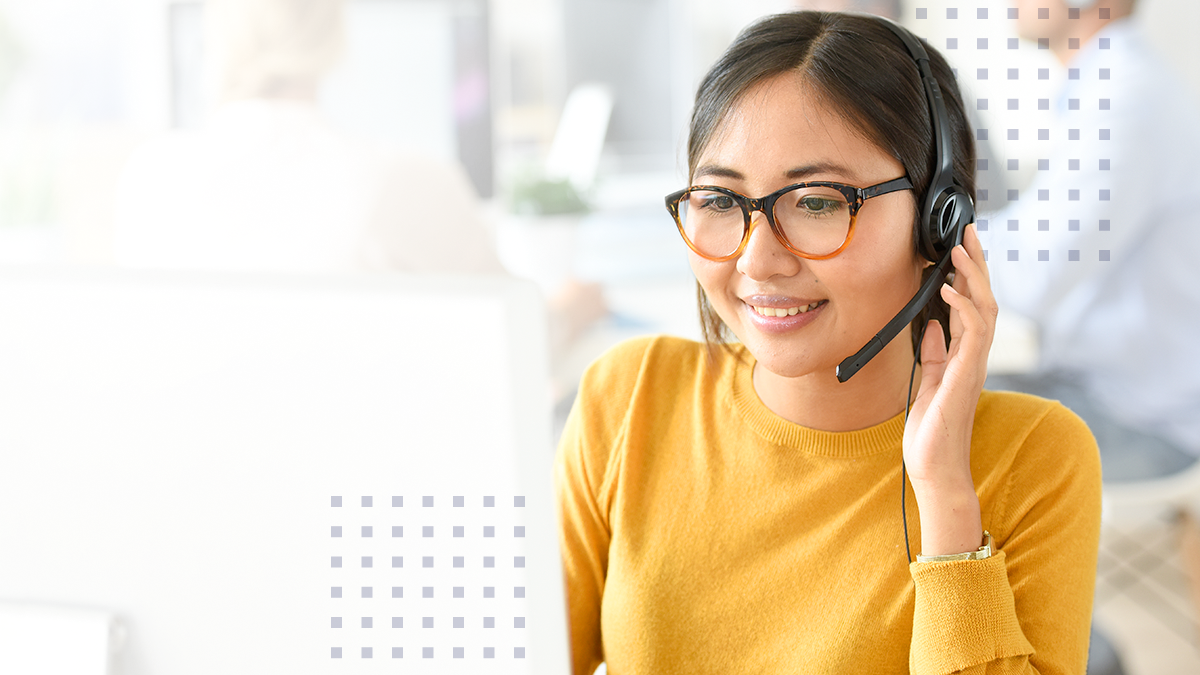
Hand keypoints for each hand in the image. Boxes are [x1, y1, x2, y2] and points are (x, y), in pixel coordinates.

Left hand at [902, 223, 997, 555]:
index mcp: (964, 357)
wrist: (935, 468)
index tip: (959, 248)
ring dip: (972, 278)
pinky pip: (972, 335)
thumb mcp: (927, 384)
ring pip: (984, 311)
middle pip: (984, 300)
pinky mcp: (966, 377)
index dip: (969, 276)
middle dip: (976, 265)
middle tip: (967, 234)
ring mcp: (973, 366)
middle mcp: (974, 358)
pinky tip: (948, 290)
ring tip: (958, 250)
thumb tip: (933, 327)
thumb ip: (935, 356)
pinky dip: (962, 309)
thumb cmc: (932, 433)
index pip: (972, 307)